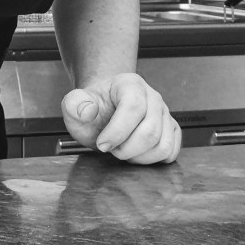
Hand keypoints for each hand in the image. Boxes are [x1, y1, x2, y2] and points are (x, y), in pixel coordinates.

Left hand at [61, 73, 180, 163]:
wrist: (102, 110)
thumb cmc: (92, 108)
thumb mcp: (74, 105)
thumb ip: (74, 104)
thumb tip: (87, 111)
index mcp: (130, 84)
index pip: (133, 108)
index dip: (117, 132)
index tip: (101, 144)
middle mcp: (152, 97)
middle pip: (150, 131)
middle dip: (126, 149)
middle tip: (110, 149)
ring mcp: (164, 113)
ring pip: (163, 145)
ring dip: (139, 157)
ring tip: (122, 150)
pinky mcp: (170, 129)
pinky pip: (170, 151)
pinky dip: (153, 160)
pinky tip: (136, 154)